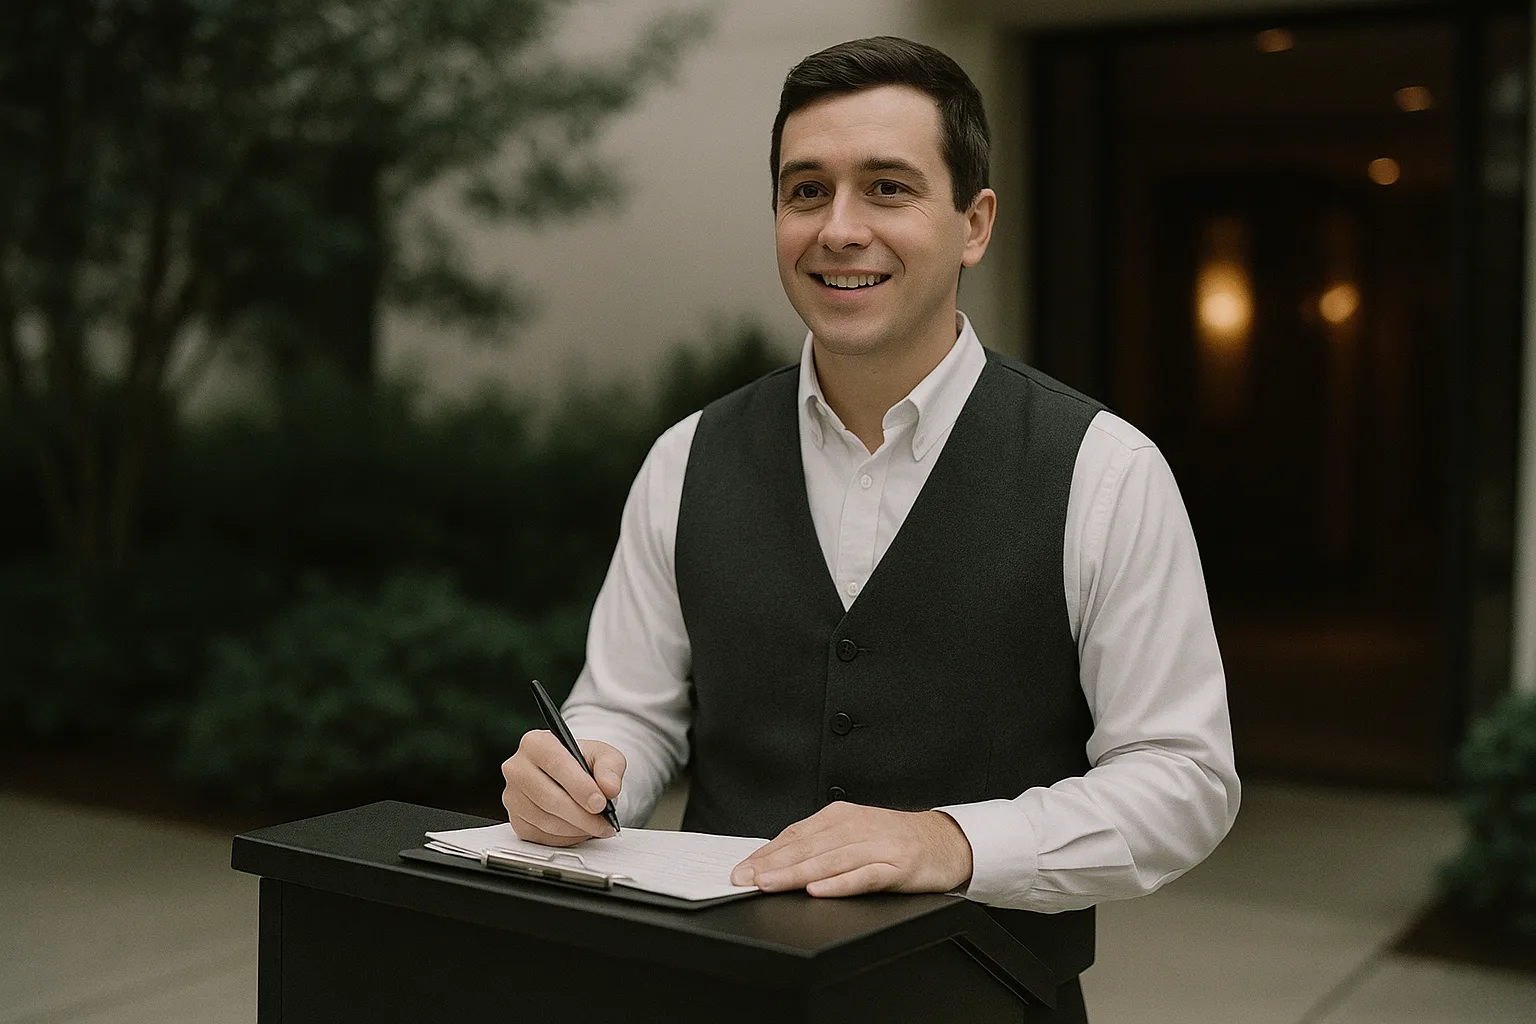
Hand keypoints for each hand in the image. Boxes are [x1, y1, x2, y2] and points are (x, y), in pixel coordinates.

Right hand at [500, 731, 624, 845]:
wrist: (571, 777)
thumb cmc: (582, 762)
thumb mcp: (603, 755)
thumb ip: (610, 766)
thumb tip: (609, 787)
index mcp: (536, 743)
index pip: (556, 764)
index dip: (579, 787)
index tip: (599, 802)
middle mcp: (518, 768)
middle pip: (550, 798)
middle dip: (582, 815)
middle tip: (603, 821)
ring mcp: (513, 796)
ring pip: (546, 821)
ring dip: (577, 829)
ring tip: (597, 826)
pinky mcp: (516, 820)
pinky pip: (542, 836)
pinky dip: (566, 838)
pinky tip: (580, 829)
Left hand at [729, 802, 972, 896]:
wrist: (947, 842)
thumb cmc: (895, 841)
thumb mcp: (855, 834)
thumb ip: (820, 845)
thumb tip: (775, 861)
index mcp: (842, 816)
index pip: (796, 834)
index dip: (766, 853)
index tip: (742, 870)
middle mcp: (857, 827)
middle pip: (808, 847)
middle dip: (773, 864)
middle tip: (745, 879)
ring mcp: (878, 846)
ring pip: (830, 860)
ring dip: (797, 873)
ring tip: (771, 885)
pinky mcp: (898, 867)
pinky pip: (864, 876)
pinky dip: (840, 884)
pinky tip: (819, 890)